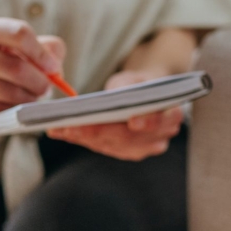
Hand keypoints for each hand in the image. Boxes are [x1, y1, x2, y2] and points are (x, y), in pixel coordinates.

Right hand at [0, 17, 65, 121]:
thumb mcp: (10, 46)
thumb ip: (43, 47)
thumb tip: (56, 65)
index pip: (19, 33)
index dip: (41, 53)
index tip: (53, 68)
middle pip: (15, 67)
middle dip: (39, 82)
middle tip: (45, 89)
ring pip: (9, 92)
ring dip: (29, 99)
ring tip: (32, 98)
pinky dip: (13, 111)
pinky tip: (14, 108)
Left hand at [46, 70, 182, 159]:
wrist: (147, 94)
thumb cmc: (141, 83)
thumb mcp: (137, 77)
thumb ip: (128, 86)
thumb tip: (110, 97)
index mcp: (171, 115)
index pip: (161, 121)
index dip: (147, 122)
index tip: (132, 121)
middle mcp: (160, 137)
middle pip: (129, 137)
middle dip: (98, 131)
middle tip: (73, 124)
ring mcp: (143, 149)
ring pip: (112, 145)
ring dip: (84, 137)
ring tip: (60, 128)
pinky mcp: (125, 153)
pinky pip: (103, 147)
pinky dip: (82, 139)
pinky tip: (63, 132)